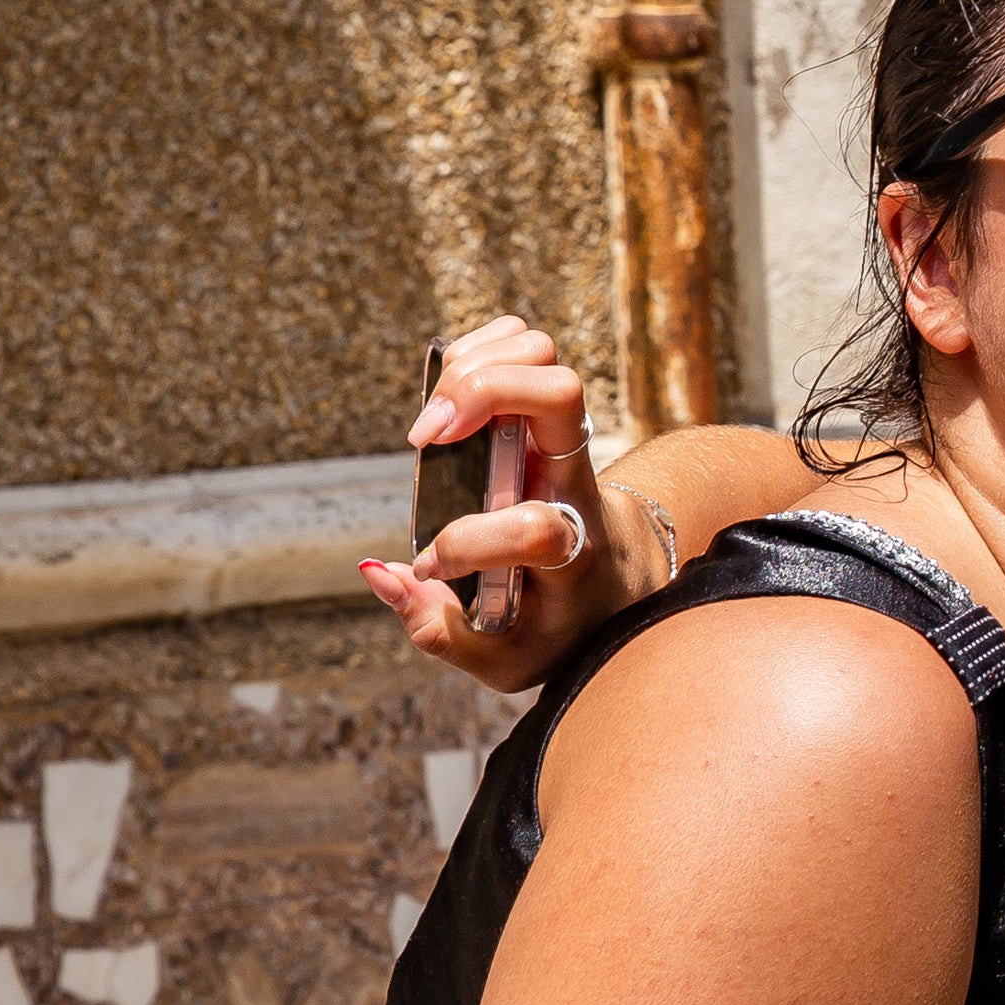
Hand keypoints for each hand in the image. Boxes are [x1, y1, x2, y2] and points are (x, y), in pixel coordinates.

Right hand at [360, 318, 674, 691]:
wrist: (623, 582)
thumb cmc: (560, 623)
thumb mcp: (506, 659)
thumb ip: (438, 631)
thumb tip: (381, 573)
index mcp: (573, 550)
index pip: (537, 527)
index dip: (470, 545)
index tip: (433, 567)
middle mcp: (576, 480)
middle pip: (558, 393)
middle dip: (480, 397)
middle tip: (428, 438)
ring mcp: (564, 437)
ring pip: (542, 354)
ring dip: (475, 366)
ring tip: (437, 417)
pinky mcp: (547, 411)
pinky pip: (523, 345)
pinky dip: (478, 349)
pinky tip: (449, 395)